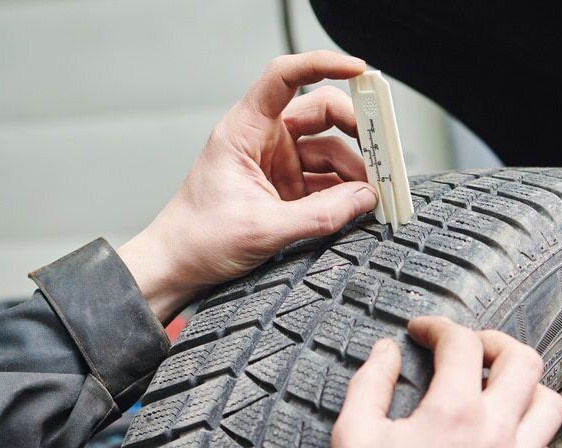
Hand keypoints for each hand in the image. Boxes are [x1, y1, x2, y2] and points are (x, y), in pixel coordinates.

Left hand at [118, 50, 376, 321]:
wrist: (179, 268)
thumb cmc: (198, 238)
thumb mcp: (264, 228)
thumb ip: (320, 214)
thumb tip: (365, 199)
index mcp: (245, 131)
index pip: (284, 77)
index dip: (322, 65)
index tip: (358, 71)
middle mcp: (263, 141)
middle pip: (320, 114)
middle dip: (354, 128)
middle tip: (382, 148)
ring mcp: (277, 165)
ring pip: (329, 151)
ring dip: (355, 170)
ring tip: (376, 192)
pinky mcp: (286, 190)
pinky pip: (325, 182)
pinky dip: (346, 192)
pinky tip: (360, 204)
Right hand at [331, 317, 561, 447]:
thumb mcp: (354, 435)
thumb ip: (370, 382)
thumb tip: (386, 353)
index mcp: (453, 412)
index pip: (461, 343)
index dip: (439, 327)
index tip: (424, 333)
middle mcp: (495, 433)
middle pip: (523, 360)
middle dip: (494, 342)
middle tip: (470, 349)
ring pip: (550, 403)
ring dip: (525, 386)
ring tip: (498, 388)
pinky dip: (533, 434)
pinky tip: (507, 436)